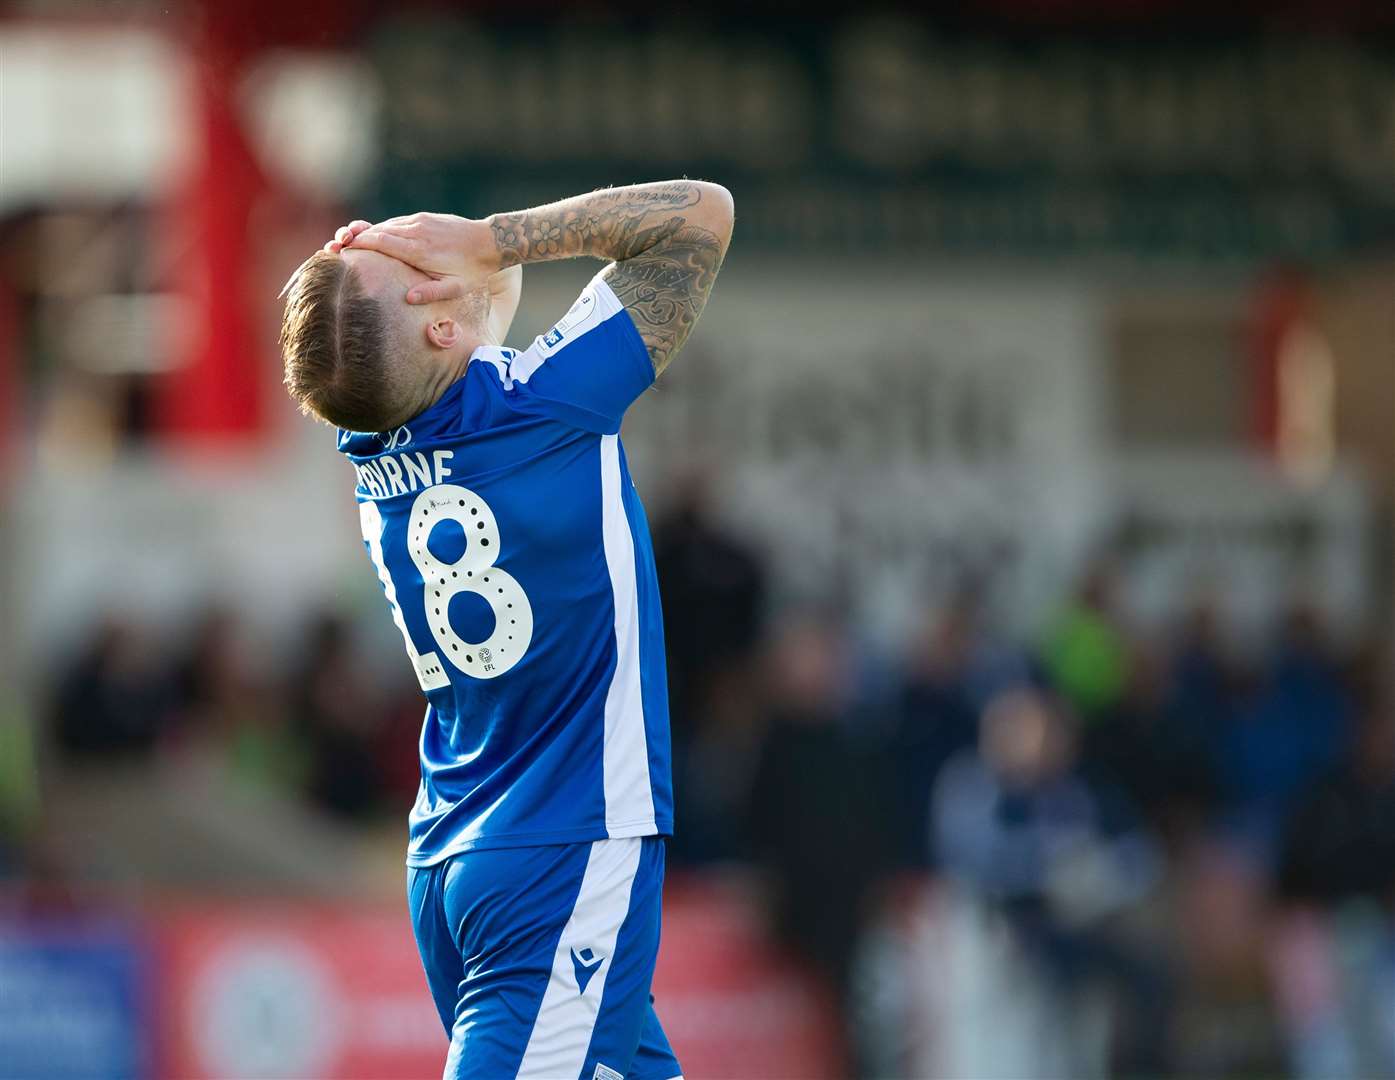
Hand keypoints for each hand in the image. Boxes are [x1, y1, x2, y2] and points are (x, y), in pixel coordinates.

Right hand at [325, 213, 496, 304]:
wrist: (491, 242)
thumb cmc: (473, 270)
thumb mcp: (455, 287)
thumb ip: (430, 293)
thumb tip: (407, 298)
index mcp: (417, 250)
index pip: (378, 243)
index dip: (356, 245)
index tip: (339, 250)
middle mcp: (415, 232)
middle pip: (376, 232)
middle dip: (354, 238)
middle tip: (335, 245)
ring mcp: (419, 222)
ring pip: (386, 225)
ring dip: (367, 233)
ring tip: (350, 241)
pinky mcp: (424, 217)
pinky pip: (397, 222)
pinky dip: (383, 229)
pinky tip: (375, 237)